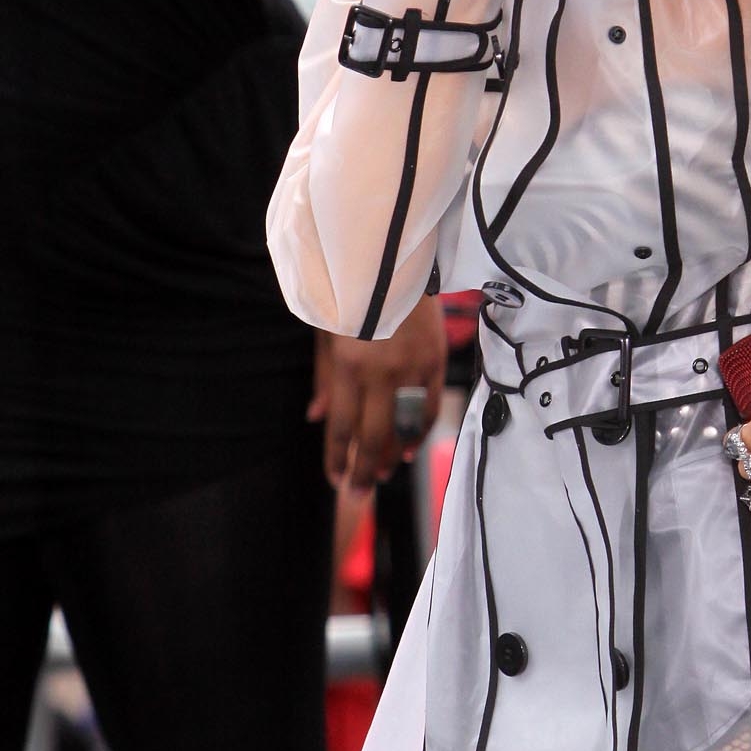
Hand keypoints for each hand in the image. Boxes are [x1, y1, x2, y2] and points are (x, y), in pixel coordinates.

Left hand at [310, 294, 448, 490]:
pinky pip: (429, 406)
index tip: (335, 480)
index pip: (342, 427)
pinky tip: (409, 449)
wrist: (391, 257)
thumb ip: (323, 377)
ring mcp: (411, 368)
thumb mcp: (325, 329)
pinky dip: (420, 431)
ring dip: (391, 456)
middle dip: (364, 471)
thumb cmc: (350, 291)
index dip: (338, 459)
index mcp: (348, 366)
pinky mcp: (434, 359)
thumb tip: (316, 418)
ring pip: (404, 427)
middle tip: (358, 493)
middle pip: (372, 437)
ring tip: (381, 475)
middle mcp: (381, 373)